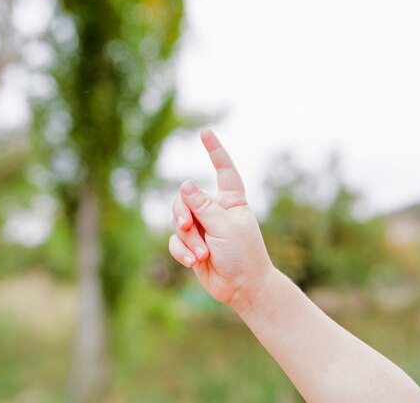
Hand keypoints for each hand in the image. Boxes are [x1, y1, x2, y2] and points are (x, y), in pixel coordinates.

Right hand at [168, 129, 273, 309]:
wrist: (242, 287)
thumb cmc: (243, 254)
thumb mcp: (225, 226)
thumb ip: (203, 205)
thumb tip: (185, 184)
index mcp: (231, 201)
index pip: (224, 171)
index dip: (215, 152)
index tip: (205, 133)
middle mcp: (215, 210)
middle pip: (186, 198)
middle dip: (184, 214)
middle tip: (189, 227)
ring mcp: (202, 228)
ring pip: (178, 222)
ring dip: (188, 239)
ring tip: (201, 254)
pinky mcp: (191, 246)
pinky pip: (175, 241)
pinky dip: (182, 252)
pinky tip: (194, 262)